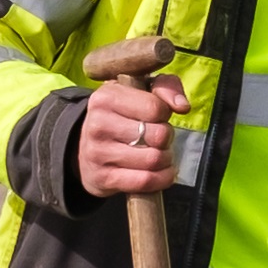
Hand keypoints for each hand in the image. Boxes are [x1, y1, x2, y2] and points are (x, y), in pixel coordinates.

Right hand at [75, 76, 178, 197]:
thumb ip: (166, 86)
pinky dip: (162, 178)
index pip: (155, 108)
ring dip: (166, 159)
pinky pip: (146, 181)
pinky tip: (161, 172)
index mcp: (106, 97)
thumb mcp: (139, 90)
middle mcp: (98, 124)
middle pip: (158, 135)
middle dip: (166, 138)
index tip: (158, 117)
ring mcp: (99, 153)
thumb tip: (182, 106)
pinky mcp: (104, 178)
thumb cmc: (121, 115)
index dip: (165, 114)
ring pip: (154, 160)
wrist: (85, 148)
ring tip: (159, 153)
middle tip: (159, 138)